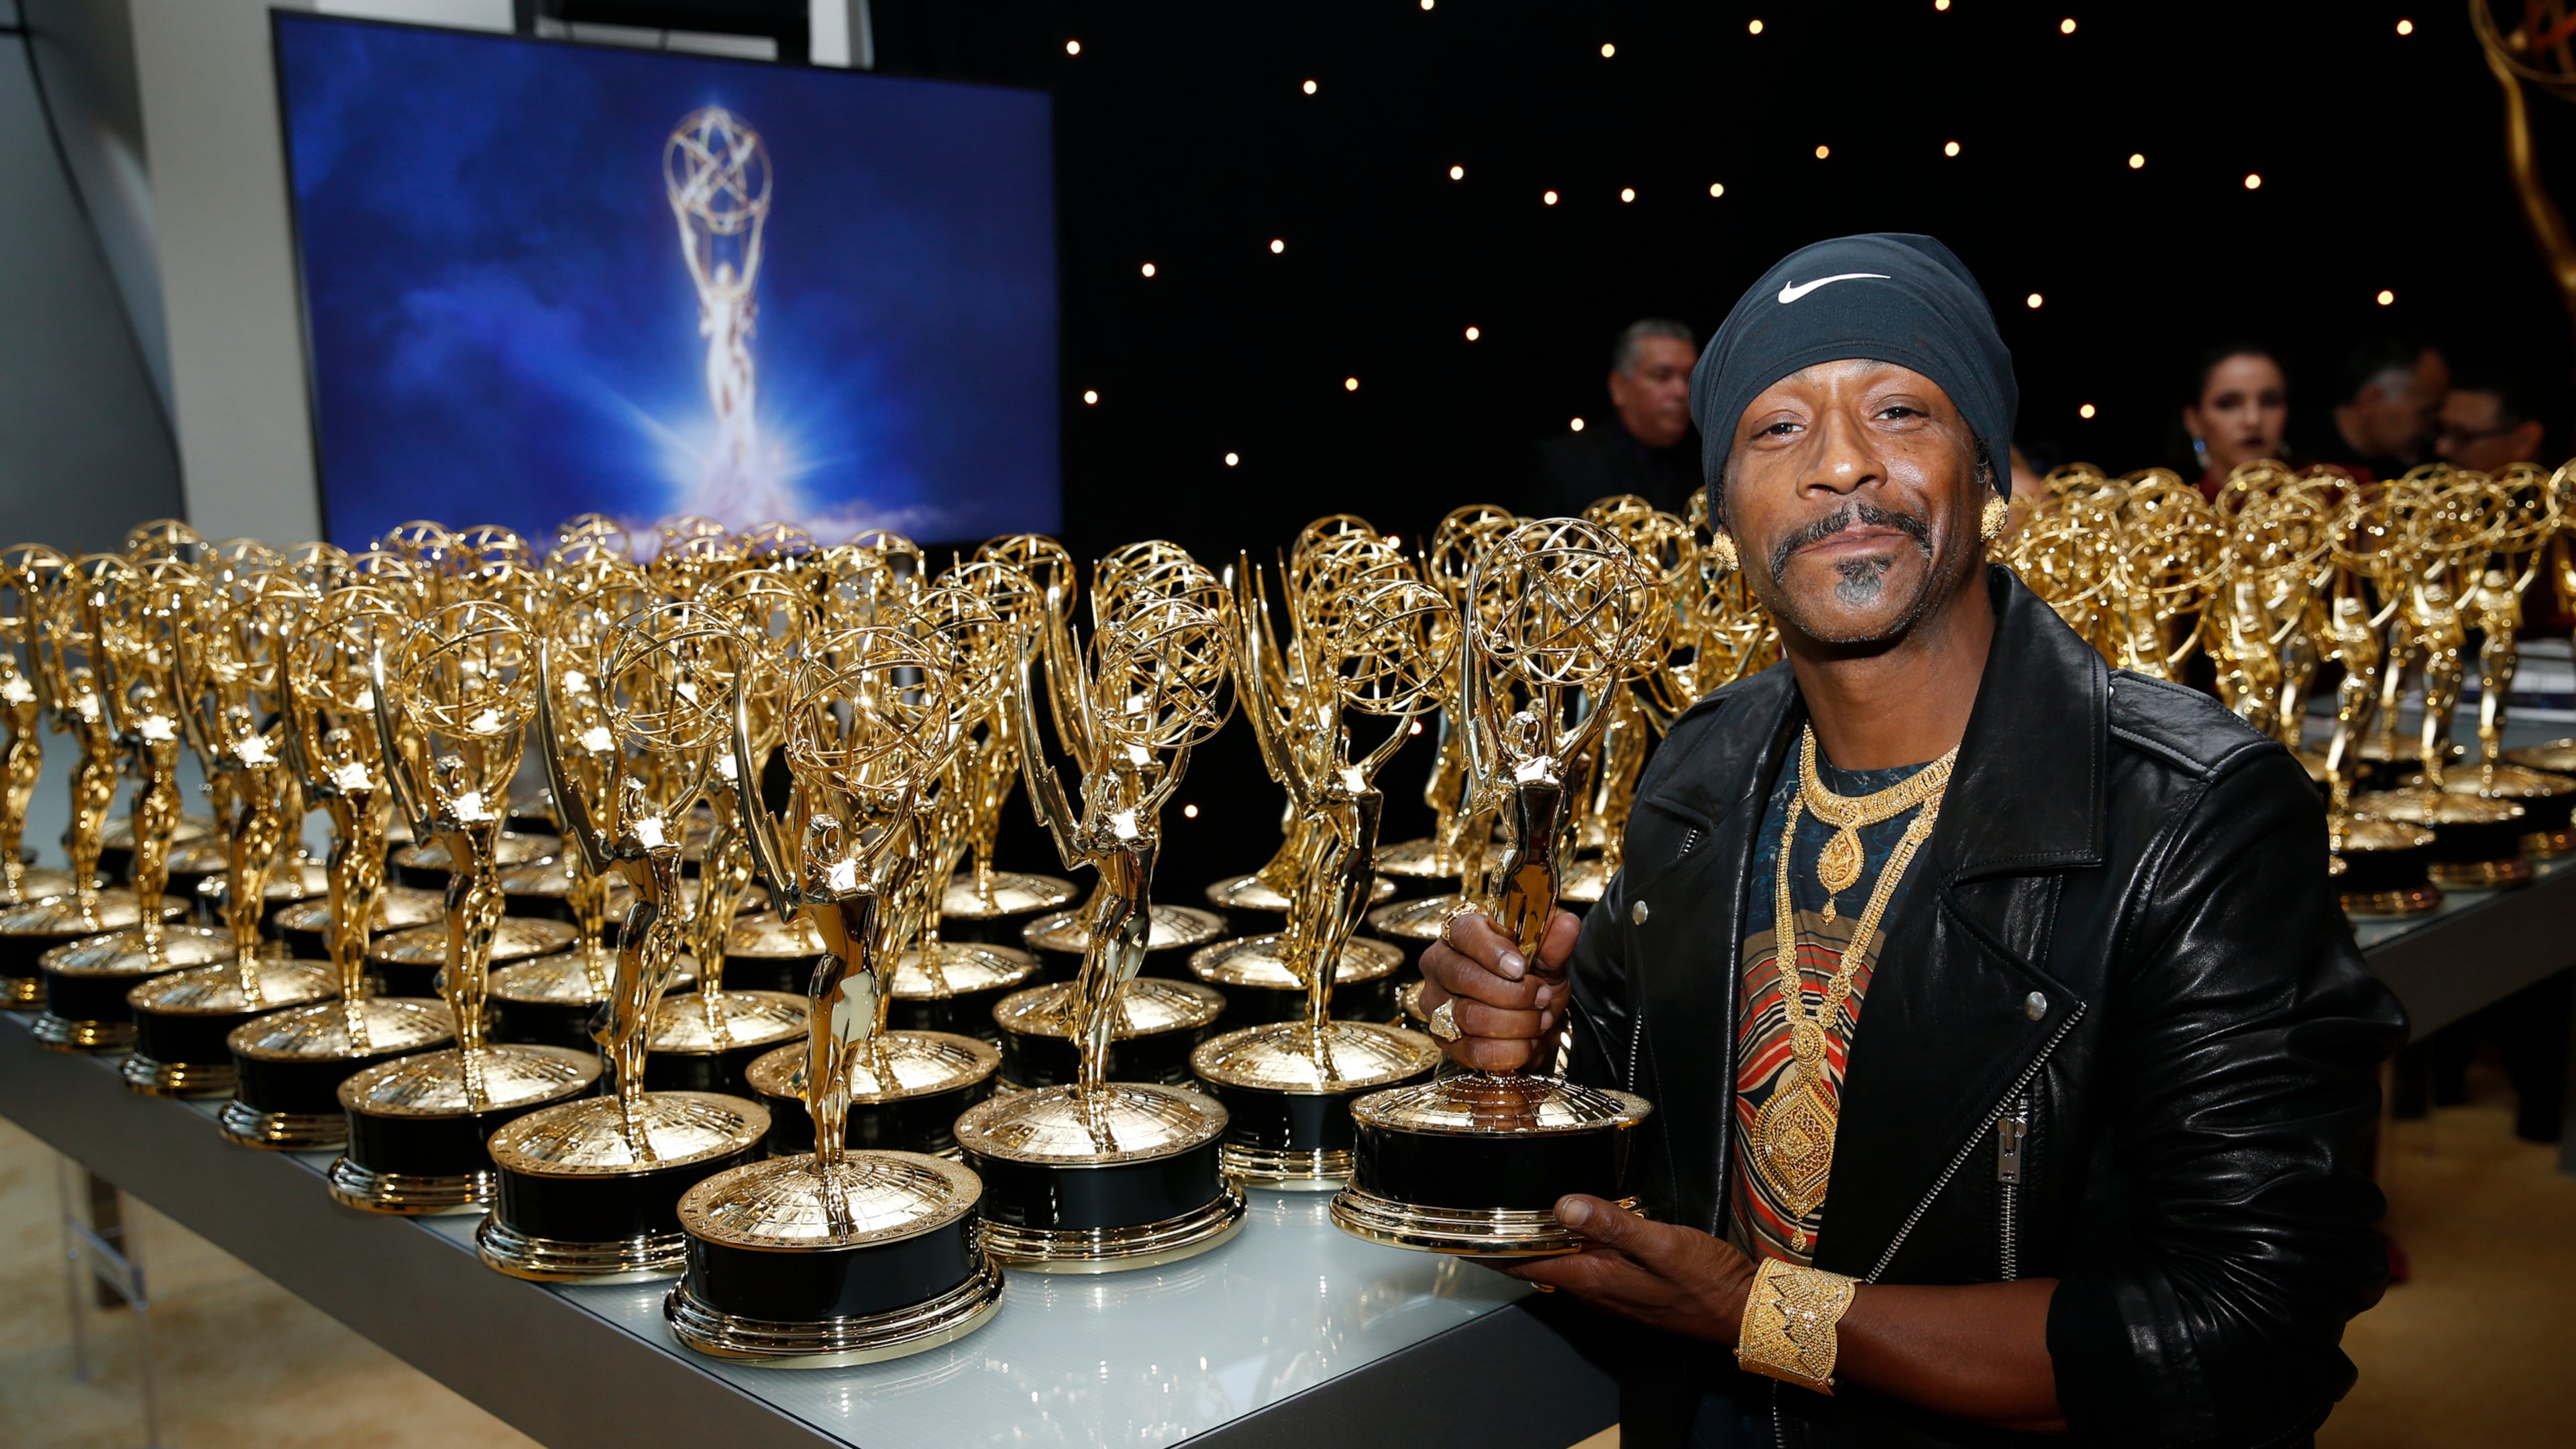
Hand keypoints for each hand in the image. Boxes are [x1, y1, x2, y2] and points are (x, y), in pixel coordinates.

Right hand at [1418, 907, 1579, 1071]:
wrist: (1533, 1027)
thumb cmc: (1532, 983)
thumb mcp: (1549, 963)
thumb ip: (1554, 945)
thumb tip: (1567, 923)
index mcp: (1461, 934)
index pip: (1465, 933)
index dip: (1493, 951)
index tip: (1521, 968)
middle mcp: (1440, 965)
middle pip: (1465, 977)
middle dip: (1513, 993)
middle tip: (1543, 998)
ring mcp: (1436, 1004)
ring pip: (1470, 1015)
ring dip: (1517, 1022)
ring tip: (1540, 1021)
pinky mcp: (1443, 1040)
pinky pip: (1473, 1050)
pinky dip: (1509, 1050)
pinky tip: (1527, 1044)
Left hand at [1504, 1195, 1758, 1344]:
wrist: (1744, 1310)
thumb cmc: (1708, 1280)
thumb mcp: (1662, 1243)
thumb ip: (1612, 1225)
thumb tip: (1564, 1205)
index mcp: (1595, 1278)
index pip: (1527, 1264)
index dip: (1492, 1250)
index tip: (1464, 1233)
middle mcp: (1595, 1288)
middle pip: (1539, 1263)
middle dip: (1510, 1241)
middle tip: (1486, 1209)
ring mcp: (1611, 1289)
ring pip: (1562, 1262)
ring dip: (1539, 1241)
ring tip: (1518, 1210)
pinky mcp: (1627, 1285)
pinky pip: (1586, 1263)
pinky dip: (1569, 1243)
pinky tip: (1573, 1223)